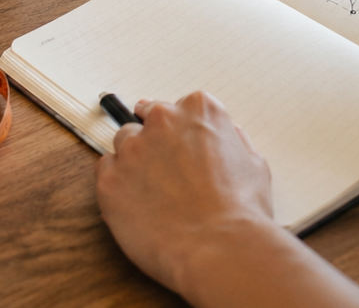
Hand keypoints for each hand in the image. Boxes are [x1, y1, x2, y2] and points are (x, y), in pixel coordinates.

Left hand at [95, 92, 276, 293]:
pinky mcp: (109, 180)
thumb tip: (222, 136)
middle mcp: (162, 120)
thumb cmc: (241, 211)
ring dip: (134, 164)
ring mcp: (132, 149)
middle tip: (167, 175)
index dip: (179, 134)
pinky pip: (106, 174)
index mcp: (198, 109)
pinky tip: (140, 208)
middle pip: (145, 122)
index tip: (180, 150)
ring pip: (123, 146)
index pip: (176, 108)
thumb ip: (232, 140)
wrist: (220, 249)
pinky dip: (118, 187)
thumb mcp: (253, 163)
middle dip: (154, 144)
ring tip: (155, 196)